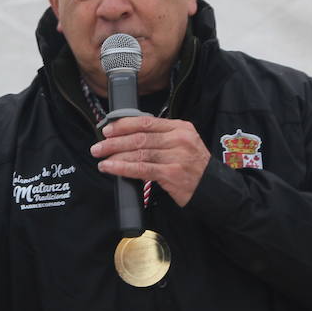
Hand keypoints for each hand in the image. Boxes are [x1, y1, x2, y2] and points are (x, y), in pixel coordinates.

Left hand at [90, 116, 208, 206]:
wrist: (213, 188)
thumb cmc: (193, 166)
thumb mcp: (182, 144)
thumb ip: (161, 137)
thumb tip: (127, 136)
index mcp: (181, 128)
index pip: (147, 122)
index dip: (124, 125)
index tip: (108, 129)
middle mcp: (179, 139)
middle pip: (140, 137)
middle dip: (115, 142)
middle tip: (98, 146)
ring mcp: (176, 156)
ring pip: (139, 152)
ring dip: (115, 155)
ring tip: (101, 158)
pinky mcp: (172, 173)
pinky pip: (141, 169)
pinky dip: (122, 168)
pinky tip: (110, 168)